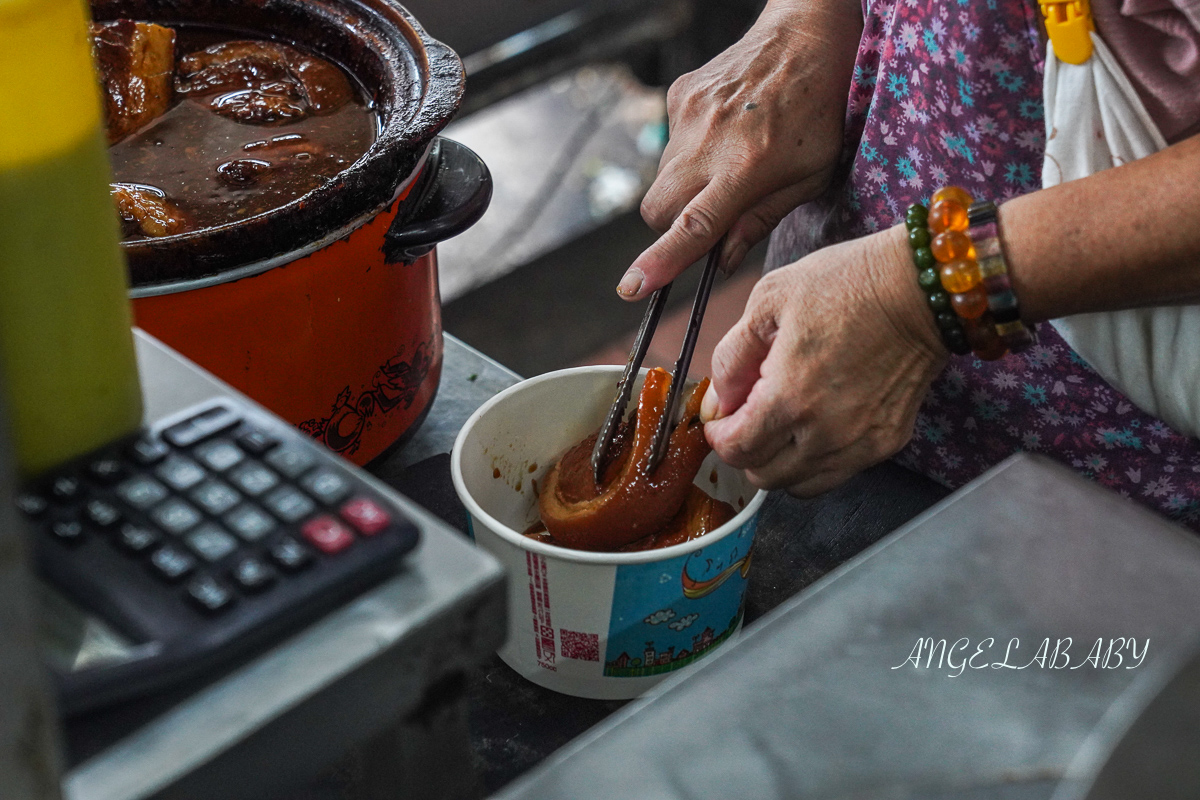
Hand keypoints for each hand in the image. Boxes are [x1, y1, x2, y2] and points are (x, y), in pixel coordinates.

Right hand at [616, 0, 861, 299]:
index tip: (633, 286)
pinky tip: (724, 131)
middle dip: (673, 225)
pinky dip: (690, 151)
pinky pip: (669, 143)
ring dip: (685, 187)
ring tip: (729, 161)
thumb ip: (761, 220)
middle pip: (658, 210)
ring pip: (661, 178)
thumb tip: (722, 259)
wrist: (807, 35)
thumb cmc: (820, 110)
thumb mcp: (810, 177)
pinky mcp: (678, 95)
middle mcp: (709, 141)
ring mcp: (688, 115)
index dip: (661, 260)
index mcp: (747, 167)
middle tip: (712, 212)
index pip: (694, 225)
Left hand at [700, 226, 946, 495]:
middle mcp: (825, 432)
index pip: (736, 451)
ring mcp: (860, 443)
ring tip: (783, 422)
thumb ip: (732, 357)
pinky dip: (817, 459)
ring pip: (799, 485)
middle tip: (749, 415)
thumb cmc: (846, 285)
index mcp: (789, 398)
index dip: (719, 436)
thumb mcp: (768, 301)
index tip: (721, 417)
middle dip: (746, 449)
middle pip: (764, 476)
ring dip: (780, 461)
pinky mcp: (886, 442)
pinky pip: (837, 472)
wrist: (919, 288)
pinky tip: (817, 423)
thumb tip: (718, 400)